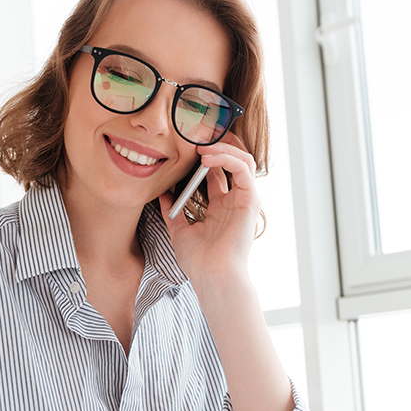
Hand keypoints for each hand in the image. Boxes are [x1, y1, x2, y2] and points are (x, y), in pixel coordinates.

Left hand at [158, 131, 260, 284]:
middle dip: (216, 143)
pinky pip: (243, 167)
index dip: (202, 155)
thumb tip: (160, 192)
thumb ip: (171, 210)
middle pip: (231, 160)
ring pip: (241, 158)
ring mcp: (244, 199)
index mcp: (220, 206)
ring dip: (222, 146)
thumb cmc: (198, 260)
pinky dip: (226, 157)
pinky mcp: (250, 199)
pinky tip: (207, 156)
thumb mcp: (178, 230)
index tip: (184, 144)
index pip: (215, 171)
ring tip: (201, 143)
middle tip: (195, 134)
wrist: (212, 276)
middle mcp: (234, 200)